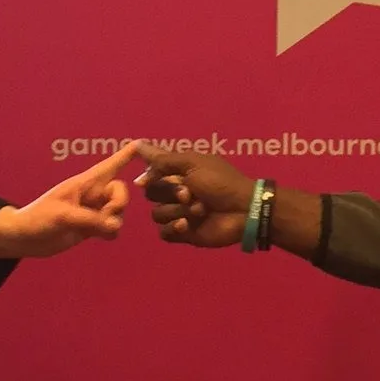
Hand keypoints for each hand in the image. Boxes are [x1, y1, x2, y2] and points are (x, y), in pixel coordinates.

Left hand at [0, 142, 138, 259]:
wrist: (24, 238)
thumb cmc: (39, 218)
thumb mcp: (64, 215)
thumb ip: (92, 220)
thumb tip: (115, 226)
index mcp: (85, 182)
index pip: (112, 164)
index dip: (129, 154)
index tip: (146, 144)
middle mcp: (93, 194)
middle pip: (122, 192)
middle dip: (119, 203)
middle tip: (107, 215)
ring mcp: (93, 211)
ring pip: (119, 212)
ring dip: (114, 221)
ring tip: (97, 230)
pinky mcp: (92, 227)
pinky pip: (112, 227)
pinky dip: (110, 232)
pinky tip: (99, 236)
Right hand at [140, 144, 257, 247]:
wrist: (242, 210)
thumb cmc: (221, 182)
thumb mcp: (193, 163)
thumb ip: (164, 160)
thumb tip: (137, 147)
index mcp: (179, 173)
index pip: (153, 171)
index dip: (149, 174)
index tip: (146, 178)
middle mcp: (176, 192)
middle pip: (152, 193)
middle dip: (169, 192)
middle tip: (189, 193)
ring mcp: (179, 213)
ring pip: (158, 214)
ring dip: (178, 211)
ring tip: (199, 210)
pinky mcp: (183, 233)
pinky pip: (164, 233)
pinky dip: (174, 228)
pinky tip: (187, 225)